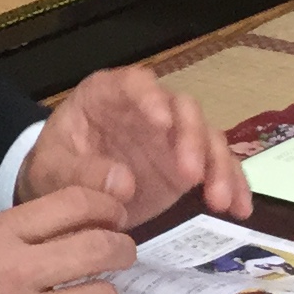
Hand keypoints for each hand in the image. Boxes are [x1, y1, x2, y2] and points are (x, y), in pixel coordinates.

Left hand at [16, 65, 252, 226]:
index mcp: (108, 94)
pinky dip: (232, 185)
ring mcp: (172, 137)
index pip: (136, 84)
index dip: (151, 98)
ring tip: (220, 202)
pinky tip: (241, 209)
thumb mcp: (52, 170)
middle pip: (182, 110)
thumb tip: (123, 184)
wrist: (59, 188)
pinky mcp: (187, 165)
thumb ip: (81, 174)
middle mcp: (149, 109)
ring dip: (219, 167)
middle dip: (191, 140)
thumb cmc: (53, 166)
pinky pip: (217, 168)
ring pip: (207, 138)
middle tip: (191, 175)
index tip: (161, 123)